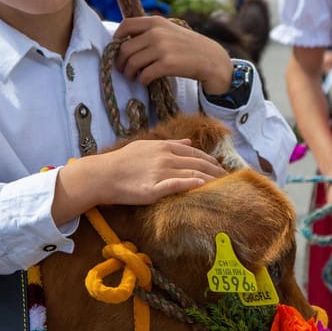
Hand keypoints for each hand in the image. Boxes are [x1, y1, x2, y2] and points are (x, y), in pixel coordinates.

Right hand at [101, 138, 226, 203]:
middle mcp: (165, 157)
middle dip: (216, 172)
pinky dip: (192, 185)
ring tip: (223, 186)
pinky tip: (203, 187)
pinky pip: (177, 185)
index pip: (195, 153)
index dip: (211, 161)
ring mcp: (160, 172)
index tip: (222, 169)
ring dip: (210, 180)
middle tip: (229, 180)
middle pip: (198, 164)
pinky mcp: (153, 189)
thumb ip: (169, 144)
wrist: (101, 174)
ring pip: (192, 174)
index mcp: (164, 147)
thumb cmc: (122, 161)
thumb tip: (188, 142)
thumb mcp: (145, 146)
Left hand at [114, 15, 234, 92]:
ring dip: (130, 73)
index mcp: (156, 22)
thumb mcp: (170, 31)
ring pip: (132, 63)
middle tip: (124, 70)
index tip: (117, 50)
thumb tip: (124, 41)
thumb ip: (151, 32)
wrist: (212, 59)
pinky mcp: (167, 64)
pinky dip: (142, 80)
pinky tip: (146, 81)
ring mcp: (162, 48)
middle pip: (124, 48)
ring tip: (134, 77)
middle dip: (121, 62)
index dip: (116, 39)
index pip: (125, 25)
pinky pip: (144, 74)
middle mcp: (156, 32)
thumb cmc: (189, 47)